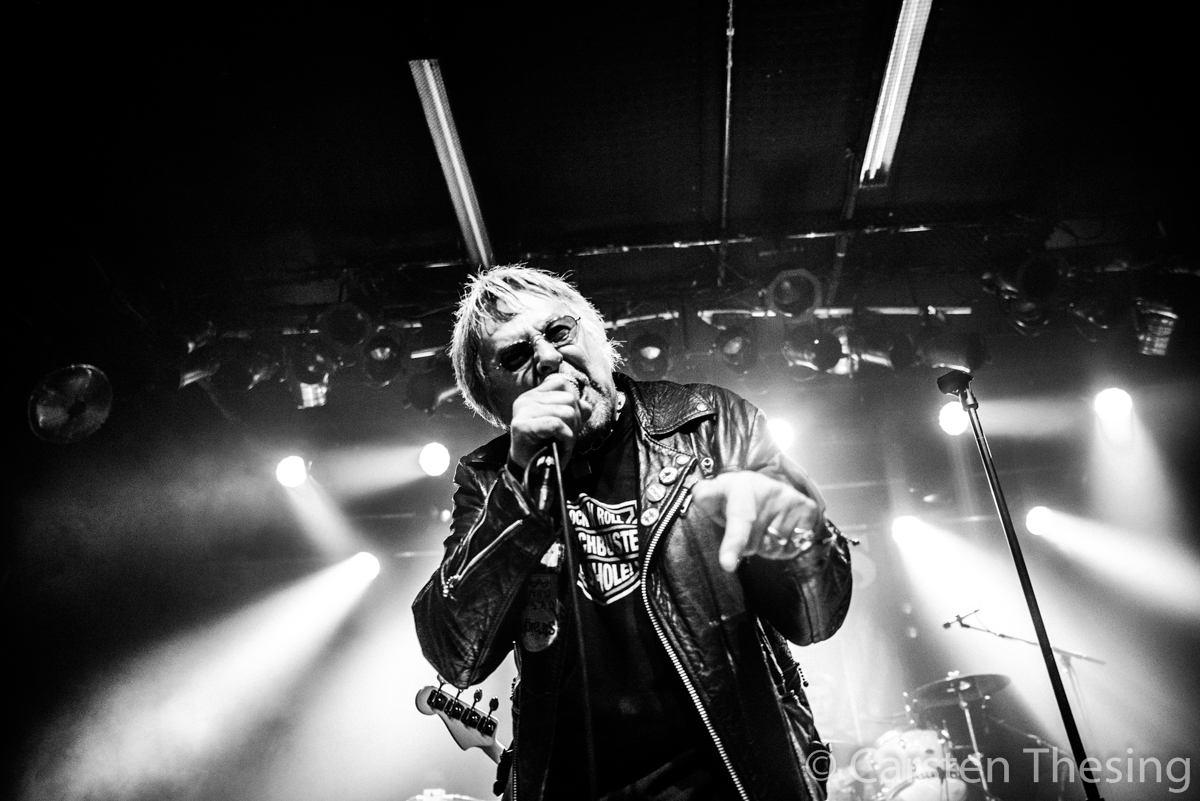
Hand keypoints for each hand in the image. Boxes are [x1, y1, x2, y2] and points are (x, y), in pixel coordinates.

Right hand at [508, 374, 591, 469]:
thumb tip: (586, 406)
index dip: (574, 403)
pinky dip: (565, 437)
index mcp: (534, 395)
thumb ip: (574, 411)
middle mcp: (527, 399)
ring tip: (562, 443)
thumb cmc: (545, 447)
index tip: (569, 422)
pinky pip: (557, 424)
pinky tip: (559, 446)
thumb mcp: (563, 426)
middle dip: (575, 421)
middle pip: (569, 398)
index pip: (563, 384)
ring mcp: (523, 411)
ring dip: (571, 432)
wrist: (529, 471)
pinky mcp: (523, 425)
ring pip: (566, 412)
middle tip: (566, 437)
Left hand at [689, 471, 823, 572]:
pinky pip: (790, 549)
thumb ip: (706, 495)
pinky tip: (779, 529)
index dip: (733, 543)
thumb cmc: (738, 495)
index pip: (739, 518)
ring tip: (764, 524)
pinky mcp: (809, 511)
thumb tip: (701, 495)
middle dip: (745, 543)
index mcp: (744, 486)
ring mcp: (792, 500)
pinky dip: (782, 546)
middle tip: (747, 524)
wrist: (771, 485)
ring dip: (764, 545)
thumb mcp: (718, 491)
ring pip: (772, 549)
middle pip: (752, 544)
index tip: (727, 565)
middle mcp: (771, 491)